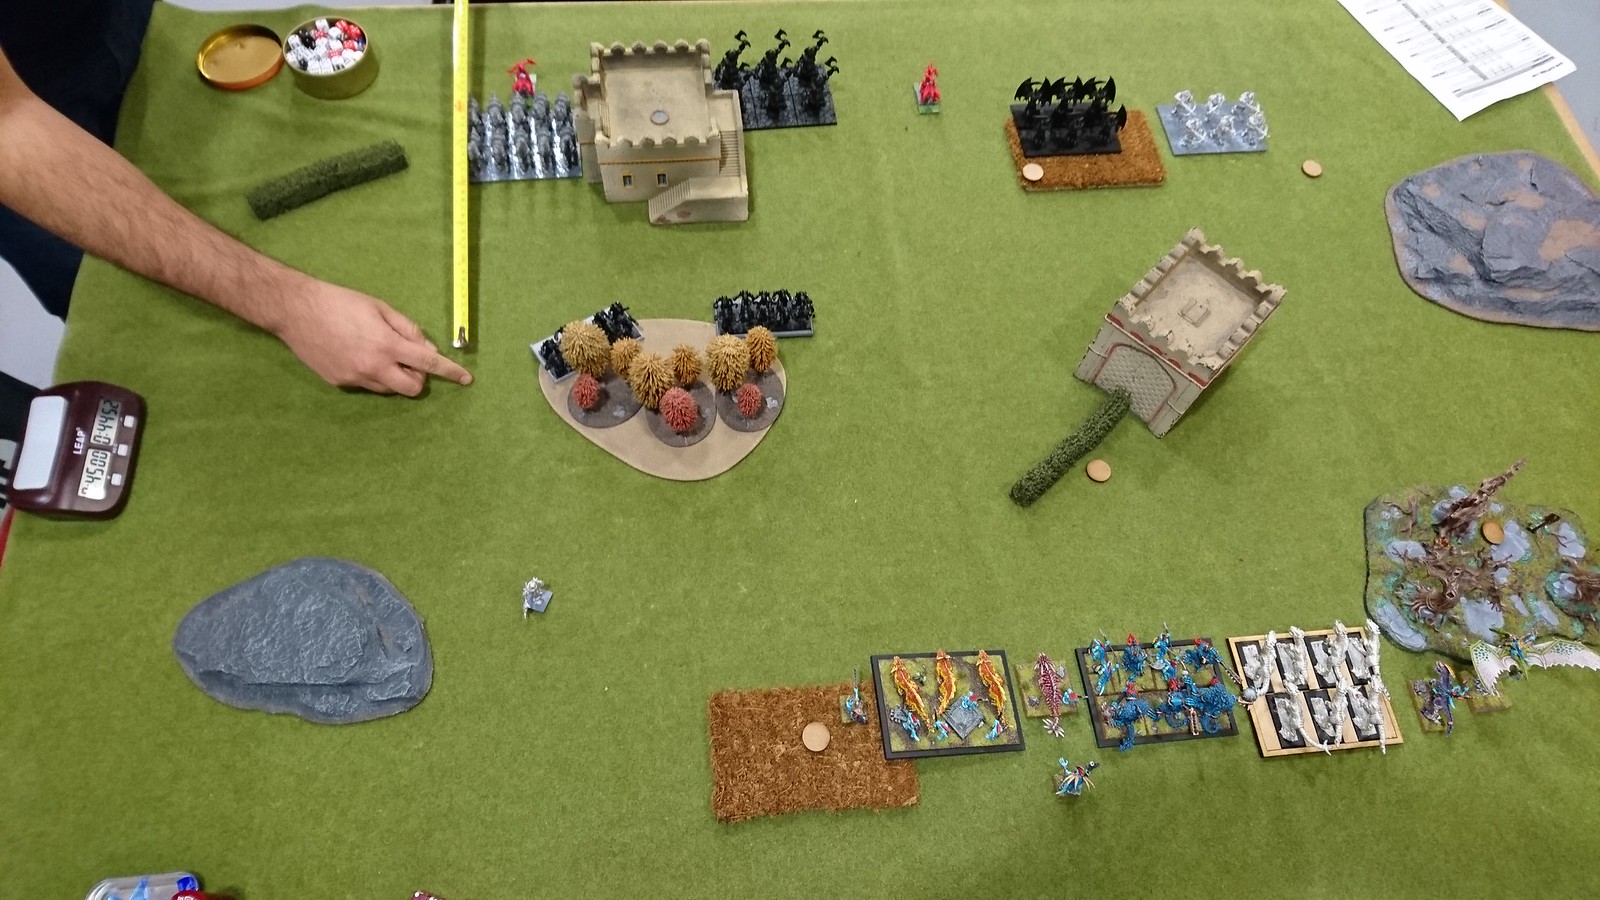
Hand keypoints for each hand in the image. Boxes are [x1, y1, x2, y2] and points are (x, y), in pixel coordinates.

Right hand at [272, 279, 471, 394]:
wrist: (295, 310)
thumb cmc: (339, 302)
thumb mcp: (379, 307)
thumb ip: (407, 328)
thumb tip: (428, 347)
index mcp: (386, 345)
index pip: (428, 363)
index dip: (450, 372)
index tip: (466, 379)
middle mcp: (373, 367)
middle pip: (412, 388)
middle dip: (418, 377)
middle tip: (410, 359)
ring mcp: (355, 378)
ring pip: (389, 389)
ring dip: (395, 376)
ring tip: (379, 352)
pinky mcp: (339, 383)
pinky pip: (367, 385)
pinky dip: (373, 375)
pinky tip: (357, 354)